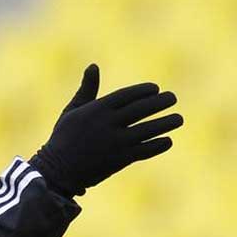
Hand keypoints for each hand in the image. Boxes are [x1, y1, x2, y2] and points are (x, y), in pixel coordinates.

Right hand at [29, 64, 183, 197]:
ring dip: (166, 123)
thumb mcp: (73, 110)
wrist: (58, 169)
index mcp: (97, 109)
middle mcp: (108, 124)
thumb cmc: (64, 137)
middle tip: (172, 98)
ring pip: (149, 129)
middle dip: (160, 102)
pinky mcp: (120, 160)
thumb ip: (87, 89)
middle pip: (142, 109)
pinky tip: (167, 140)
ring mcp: (116, 142)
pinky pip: (146, 150)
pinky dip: (159, 145)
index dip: (144, 90)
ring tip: (178, 119)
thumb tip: (93, 66)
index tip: (156, 89)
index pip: (127, 95)